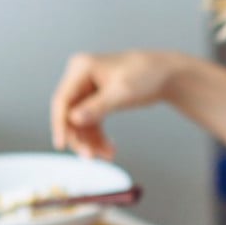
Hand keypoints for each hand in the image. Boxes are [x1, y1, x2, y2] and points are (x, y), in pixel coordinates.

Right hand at [50, 50, 182, 158]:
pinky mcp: (98, 99)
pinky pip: (93, 122)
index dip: (60, 124)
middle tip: (90, 157)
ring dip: (92, 141)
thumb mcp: (122, 93)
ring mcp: (88, 88)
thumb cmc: (146, 76)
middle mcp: (80, 77)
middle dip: (80, 137)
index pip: (63, 100)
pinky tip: (110, 149)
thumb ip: (98, 107)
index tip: (61, 145)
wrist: (165, 74)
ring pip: (82, 122)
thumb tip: (74, 119)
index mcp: (81, 68)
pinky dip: (100, 137)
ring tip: (107, 156)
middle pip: (70, 113)